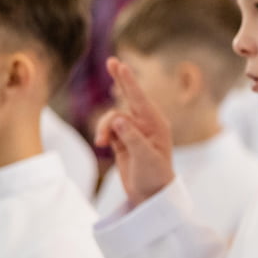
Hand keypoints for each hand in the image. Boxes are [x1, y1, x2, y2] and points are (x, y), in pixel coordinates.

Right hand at [93, 57, 175, 205]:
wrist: (150, 196)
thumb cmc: (154, 177)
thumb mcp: (145, 158)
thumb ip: (131, 137)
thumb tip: (118, 118)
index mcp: (156, 124)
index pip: (139, 99)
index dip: (128, 81)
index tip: (120, 65)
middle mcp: (146, 124)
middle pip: (128, 97)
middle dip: (120, 80)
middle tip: (112, 61)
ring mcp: (133, 131)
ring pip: (112, 117)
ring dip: (104, 126)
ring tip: (102, 142)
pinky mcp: (122, 139)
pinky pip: (108, 127)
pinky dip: (103, 132)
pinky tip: (102, 143)